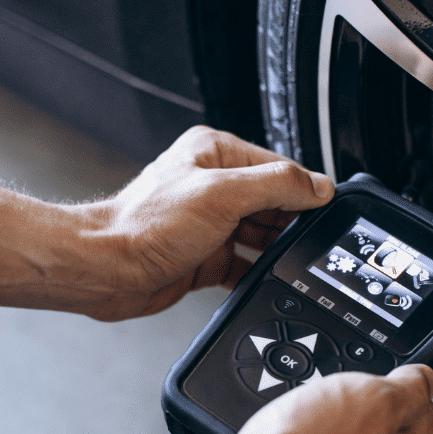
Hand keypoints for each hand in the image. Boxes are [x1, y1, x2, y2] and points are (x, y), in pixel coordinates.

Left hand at [88, 126, 332, 319]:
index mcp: (215, 154)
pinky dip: (258, 273)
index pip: (277, 167)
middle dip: (290, 223)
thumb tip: (317, 186)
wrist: (107, 270)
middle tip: (308, 241)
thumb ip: (276, 185)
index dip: (303, 190)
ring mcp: (208, 225)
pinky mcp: (203, 258)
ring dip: (275, 250)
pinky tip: (268, 279)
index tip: (326, 211)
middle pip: (272, 202)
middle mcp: (211, 186)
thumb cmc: (144, 226)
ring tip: (289, 261)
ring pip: (260, 235)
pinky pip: (244, 265)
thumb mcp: (222, 194)